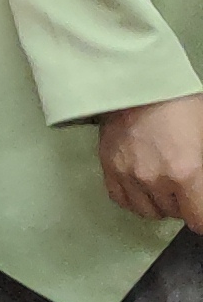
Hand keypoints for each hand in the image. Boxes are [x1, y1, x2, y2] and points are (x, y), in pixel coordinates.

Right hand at [96, 93, 202, 232]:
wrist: (137, 80)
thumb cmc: (179, 101)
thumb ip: (201, 168)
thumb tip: (199, 178)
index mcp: (186, 173)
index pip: (199, 220)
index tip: (202, 211)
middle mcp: (155, 181)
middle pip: (175, 214)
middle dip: (185, 202)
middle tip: (188, 183)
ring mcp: (128, 176)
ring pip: (148, 211)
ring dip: (160, 202)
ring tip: (165, 184)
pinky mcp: (108, 169)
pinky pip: (122, 201)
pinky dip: (136, 199)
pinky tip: (144, 186)